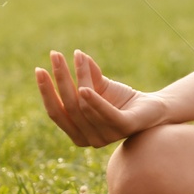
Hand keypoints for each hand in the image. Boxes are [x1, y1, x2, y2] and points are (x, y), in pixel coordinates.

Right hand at [35, 48, 168, 146]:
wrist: (154, 109)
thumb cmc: (122, 100)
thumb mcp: (100, 87)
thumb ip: (86, 76)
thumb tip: (77, 54)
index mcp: (77, 133)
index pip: (56, 112)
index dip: (46, 91)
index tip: (39, 69)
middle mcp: (89, 139)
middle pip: (68, 106)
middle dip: (60, 79)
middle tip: (54, 55)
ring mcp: (107, 136)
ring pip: (85, 105)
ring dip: (79, 77)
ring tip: (77, 56)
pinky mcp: (124, 128)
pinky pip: (105, 114)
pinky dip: (94, 101)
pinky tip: (84, 88)